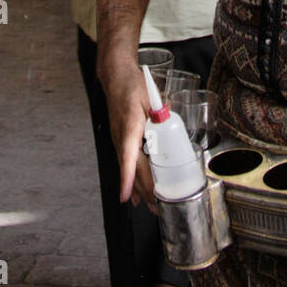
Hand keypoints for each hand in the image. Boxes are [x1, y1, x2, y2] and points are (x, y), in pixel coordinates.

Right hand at [100, 56, 155, 209]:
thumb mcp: (151, 96)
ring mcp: (119, 139)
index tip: (126, 196)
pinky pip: (126, 163)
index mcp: (130, 126)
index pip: (128, 156)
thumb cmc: (132, 85)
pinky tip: (133, 193)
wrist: (116, 78)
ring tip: (148, 206)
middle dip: (143, 191)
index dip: (128, 177)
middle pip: (132, 169)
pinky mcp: (121, 140)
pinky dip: (131, 179)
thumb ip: (161, 112)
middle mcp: (122, 137)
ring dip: (138, 188)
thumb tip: (170, 124)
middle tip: (155, 208)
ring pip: (129, 169)